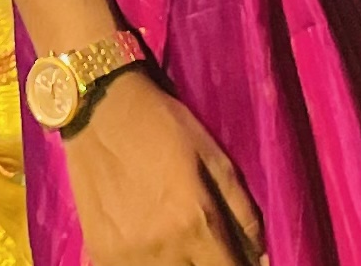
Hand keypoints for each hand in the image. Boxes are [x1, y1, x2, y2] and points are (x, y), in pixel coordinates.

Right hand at [61, 69, 263, 264]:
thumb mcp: (213, 156)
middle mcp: (162, 249)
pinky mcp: (102, 256)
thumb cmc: (163, 125)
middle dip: (209, 265)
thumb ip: (242, 210)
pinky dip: (150, 265)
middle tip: (208, 248)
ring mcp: (128, 258)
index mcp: (194, 222)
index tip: (239, 259)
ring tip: (180, 242)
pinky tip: (152, 246)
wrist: (99, 110)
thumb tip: (261, 258)